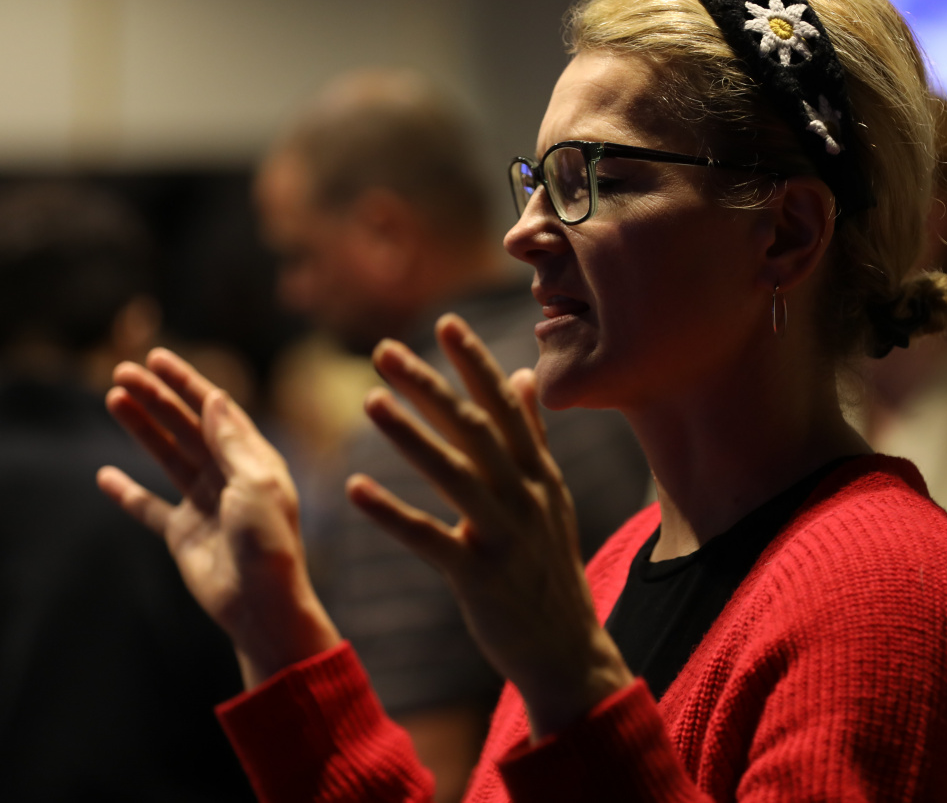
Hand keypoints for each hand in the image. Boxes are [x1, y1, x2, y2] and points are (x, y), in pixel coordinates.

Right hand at [98, 348, 340, 687]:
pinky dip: (128, 493)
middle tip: (122, 371)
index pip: (217, 412)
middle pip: (186, 428)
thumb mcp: (256, 484)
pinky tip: (105, 475)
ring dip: (141, 429)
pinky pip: (150, 508)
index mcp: (254, 461)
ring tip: (113, 398)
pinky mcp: (184, 534)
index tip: (158, 358)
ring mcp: (205, 504)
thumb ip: (232, 442)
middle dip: (157, 399)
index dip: (188, 383)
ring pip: (167, 456)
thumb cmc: (268, 543)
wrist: (261, 605)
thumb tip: (215, 397)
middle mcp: (229, 477)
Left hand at [348, 314, 632, 737]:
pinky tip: (355, 488)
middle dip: (430, 385)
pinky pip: (431, 538)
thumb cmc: (549, 569)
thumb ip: (533, 436)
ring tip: (370, 400)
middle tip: (384, 350)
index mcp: (539, 474)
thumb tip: (525, 375)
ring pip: (454, 474)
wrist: (567, 648)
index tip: (446, 322)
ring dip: (410, 435)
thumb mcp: (551, 496)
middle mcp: (526, 496)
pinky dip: (392, 512)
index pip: (506, 405)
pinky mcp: (480, 578)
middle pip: (475, 428)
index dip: (475, 363)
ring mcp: (505, 536)